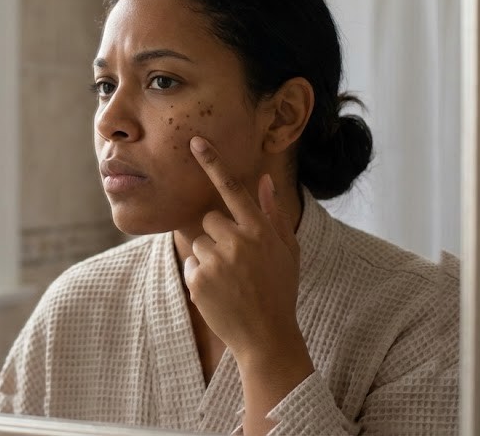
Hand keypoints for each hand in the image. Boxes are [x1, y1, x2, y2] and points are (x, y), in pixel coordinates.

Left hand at [184, 136, 310, 371]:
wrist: (267, 337)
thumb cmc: (279, 290)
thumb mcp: (287, 251)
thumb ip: (274, 214)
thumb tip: (265, 179)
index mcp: (261, 231)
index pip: (233, 189)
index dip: (213, 163)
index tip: (196, 141)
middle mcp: (238, 241)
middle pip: (211, 219)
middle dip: (219, 235)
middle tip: (237, 262)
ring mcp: (217, 261)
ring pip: (199, 242)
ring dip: (209, 258)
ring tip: (230, 281)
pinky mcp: (198, 280)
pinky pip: (191, 265)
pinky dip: (200, 278)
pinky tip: (220, 293)